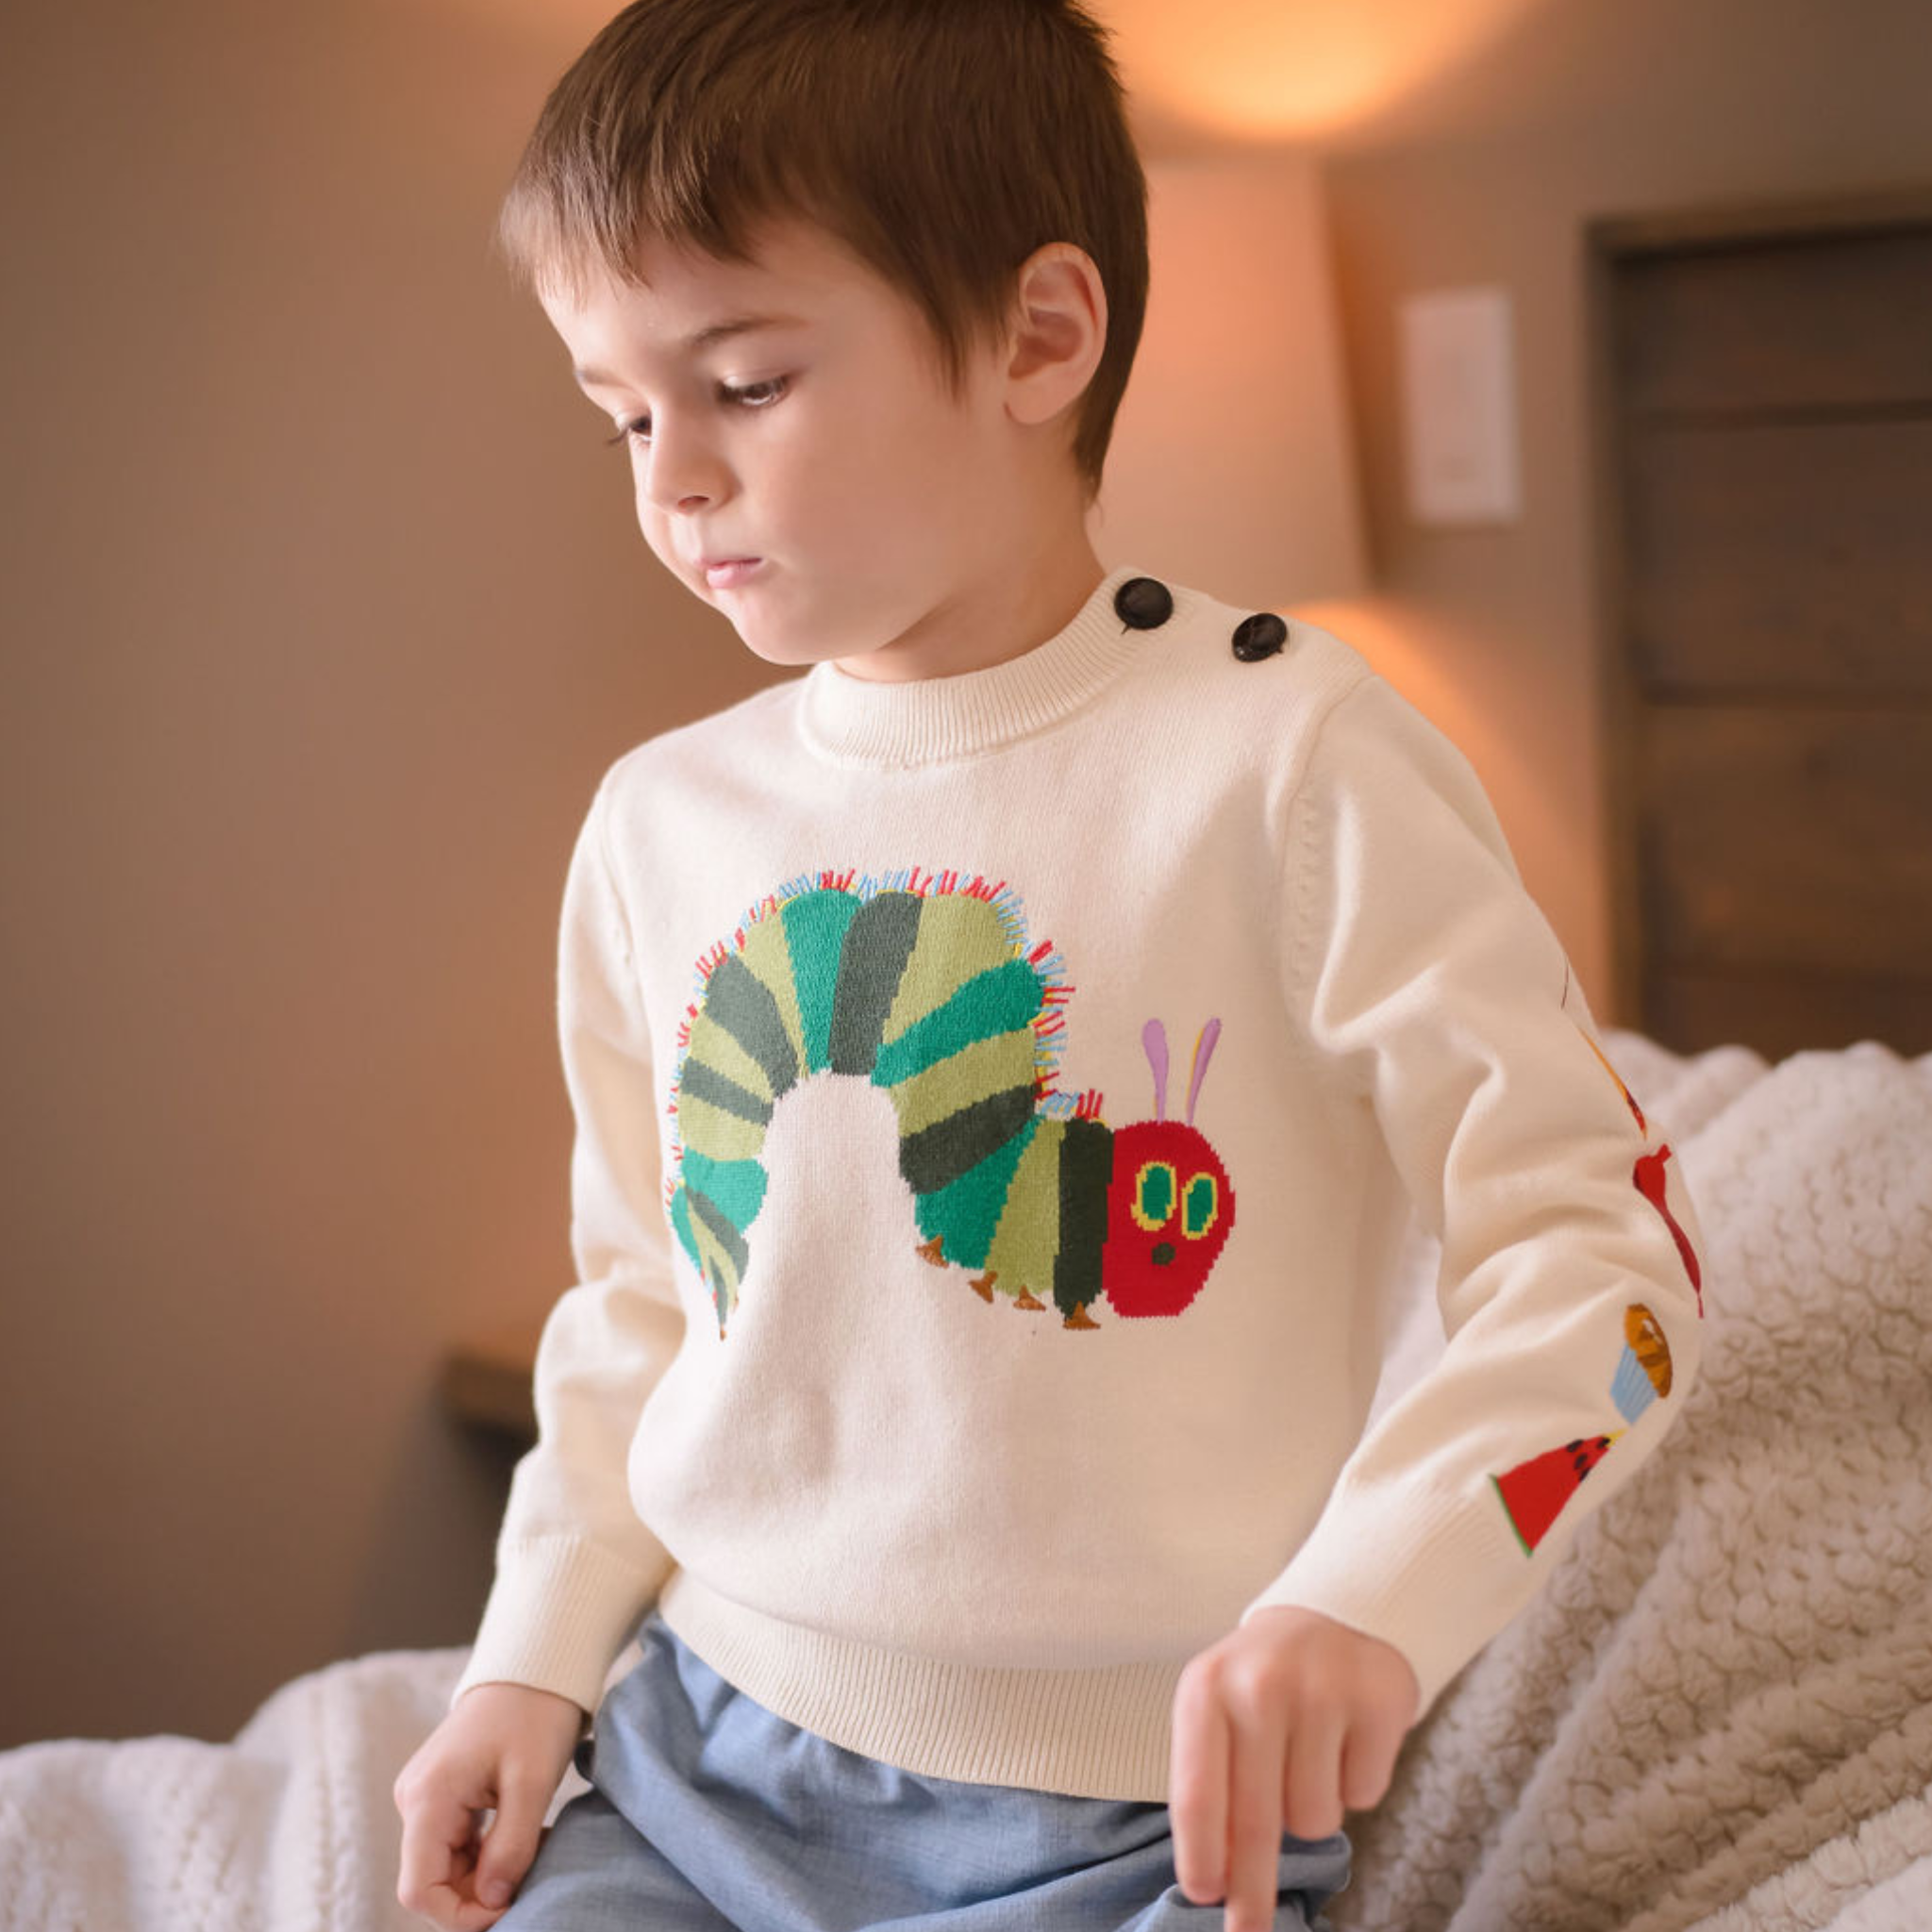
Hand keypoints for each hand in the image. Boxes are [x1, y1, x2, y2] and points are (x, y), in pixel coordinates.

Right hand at [393, 1679, 587, 1928]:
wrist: (535, 1665)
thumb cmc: (535, 1713)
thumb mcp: (532, 1781)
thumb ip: (511, 1846)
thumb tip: (492, 1902)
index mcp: (427, 1797)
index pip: (419, 1889)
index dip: (460, 1915)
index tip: (509, 1909)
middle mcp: (415, 1801)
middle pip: (433, 1882)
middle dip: (479, 1896)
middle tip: (533, 1880)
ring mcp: (427, 1798)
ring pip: (447, 1867)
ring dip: (488, 1876)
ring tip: (536, 1853)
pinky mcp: (443, 1796)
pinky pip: (457, 1845)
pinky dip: (489, 1855)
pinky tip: (526, 1840)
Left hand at [1169, 1605, 1418, 1931]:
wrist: (1331, 1617)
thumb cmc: (1260, 1687)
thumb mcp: (1219, 1716)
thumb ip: (1212, 1786)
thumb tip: (1220, 1884)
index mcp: (1205, 1688)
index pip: (1197, 1790)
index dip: (1202, 1855)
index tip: (1205, 1899)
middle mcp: (1259, 1683)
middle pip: (1255, 1820)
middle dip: (1252, 1889)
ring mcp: (1322, 1687)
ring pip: (1315, 1818)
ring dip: (1312, 1810)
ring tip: (1309, 1758)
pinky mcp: (1377, 1697)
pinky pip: (1364, 1796)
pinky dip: (1355, 1784)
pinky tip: (1346, 1740)